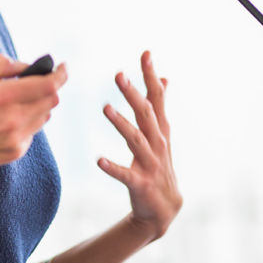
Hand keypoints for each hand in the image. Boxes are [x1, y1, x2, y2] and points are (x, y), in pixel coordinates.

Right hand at [0, 54, 67, 176]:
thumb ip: (1, 66)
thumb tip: (26, 66)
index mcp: (2, 96)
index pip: (48, 84)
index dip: (61, 74)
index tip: (63, 67)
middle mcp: (14, 119)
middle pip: (52, 100)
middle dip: (49, 88)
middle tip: (38, 83)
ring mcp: (17, 138)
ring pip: (44, 116)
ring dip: (38, 105)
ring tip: (16, 103)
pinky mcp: (16, 152)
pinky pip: (33, 132)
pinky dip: (27, 122)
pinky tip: (6, 122)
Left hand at [98, 50, 182, 241]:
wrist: (164, 209)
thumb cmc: (159, 165)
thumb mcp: (162, 134)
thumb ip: (160, 106)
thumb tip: (164, 78)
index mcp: (160, 130)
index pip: (157, 98)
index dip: (150, 76)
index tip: (146, 53)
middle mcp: (158, 143)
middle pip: (146, 114)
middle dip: (133, 94)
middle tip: (119, 75)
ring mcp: (150, 164)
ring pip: (135, 140)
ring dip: (121, 124)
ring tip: (105, 108)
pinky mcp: (140, 184)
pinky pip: (125, 174)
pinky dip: (113, 167)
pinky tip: (98, 160)